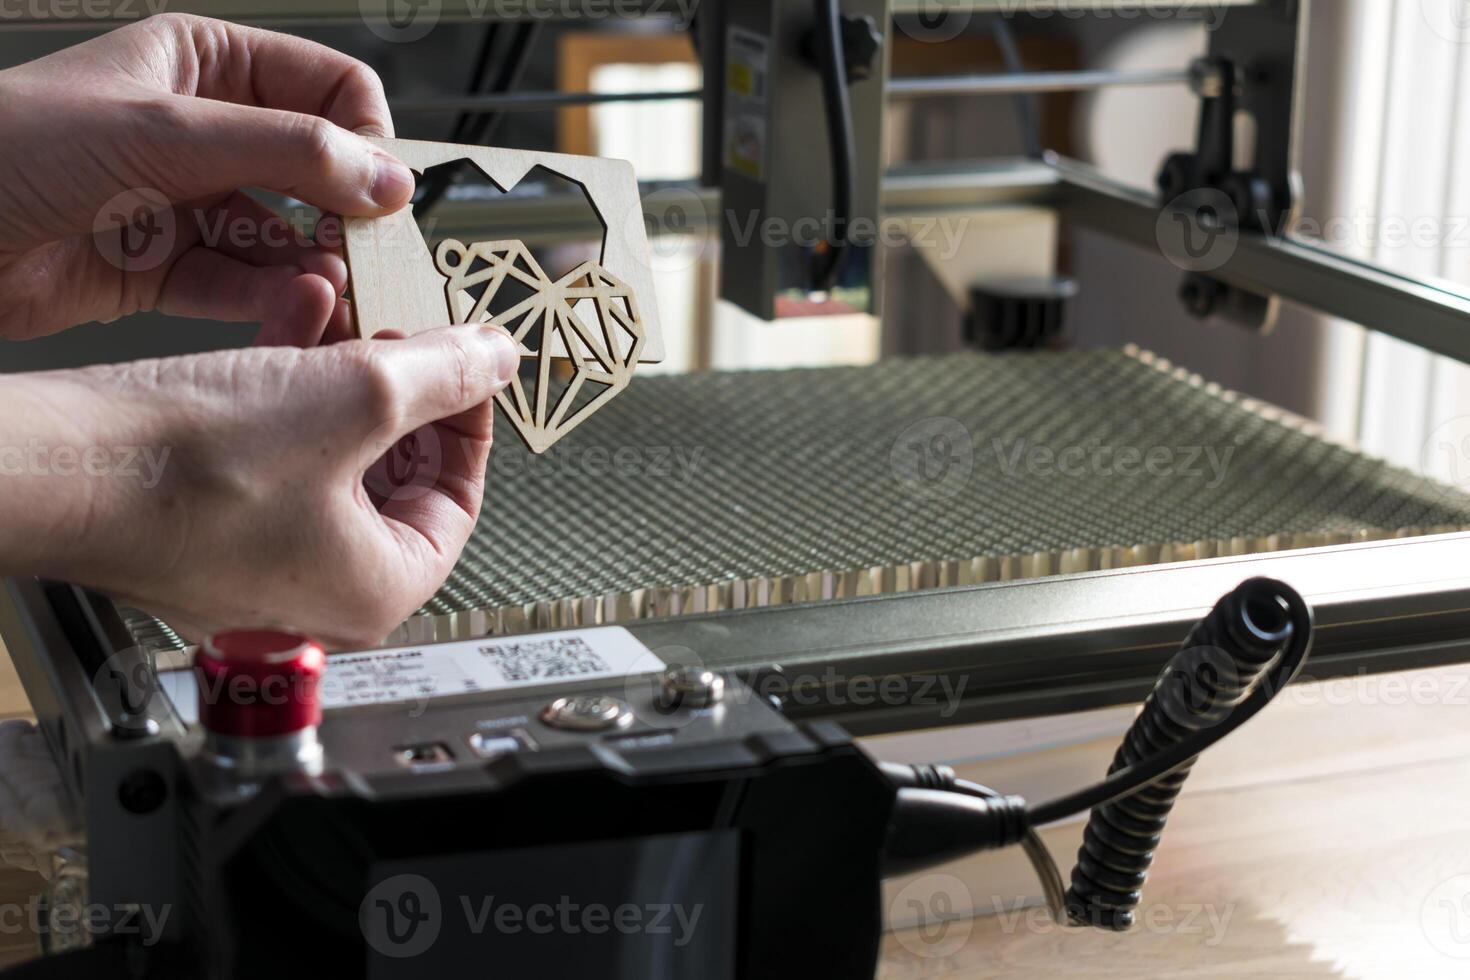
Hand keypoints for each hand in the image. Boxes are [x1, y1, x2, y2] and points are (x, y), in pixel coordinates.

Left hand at [0, 13, 414, 344]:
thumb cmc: (16, 147)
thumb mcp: (168, 131)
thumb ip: (290, 151)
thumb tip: (389, 176)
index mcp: (208, 65)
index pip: (330, 89)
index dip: (367, 136)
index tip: (386, 191)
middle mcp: (206, 132)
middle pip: (317, 171)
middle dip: (348, 214)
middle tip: (378, 256)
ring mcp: (186, 201)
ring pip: (283, 236)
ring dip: (314, 265)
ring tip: (339, 293)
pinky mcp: (165, 267)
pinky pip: (240, 284)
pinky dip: (270, 300)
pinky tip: (293, 309)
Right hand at [6, 326, 519, 648]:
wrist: (54, 466)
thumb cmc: (186, 470)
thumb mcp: (359, 394)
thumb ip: (444, 375)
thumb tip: (494, 360)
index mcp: (378, 589)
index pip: (457, 501)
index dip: (467, 417)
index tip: (464, 365)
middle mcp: (318, 589)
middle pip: (394, 472)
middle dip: (400, 386)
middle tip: (403, 330)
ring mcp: (257, 559)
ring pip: (330, 450)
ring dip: (341, 370)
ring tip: (343, 308)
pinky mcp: (205, 522)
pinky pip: (272, 449)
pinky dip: (286, 385)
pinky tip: (286, 320)